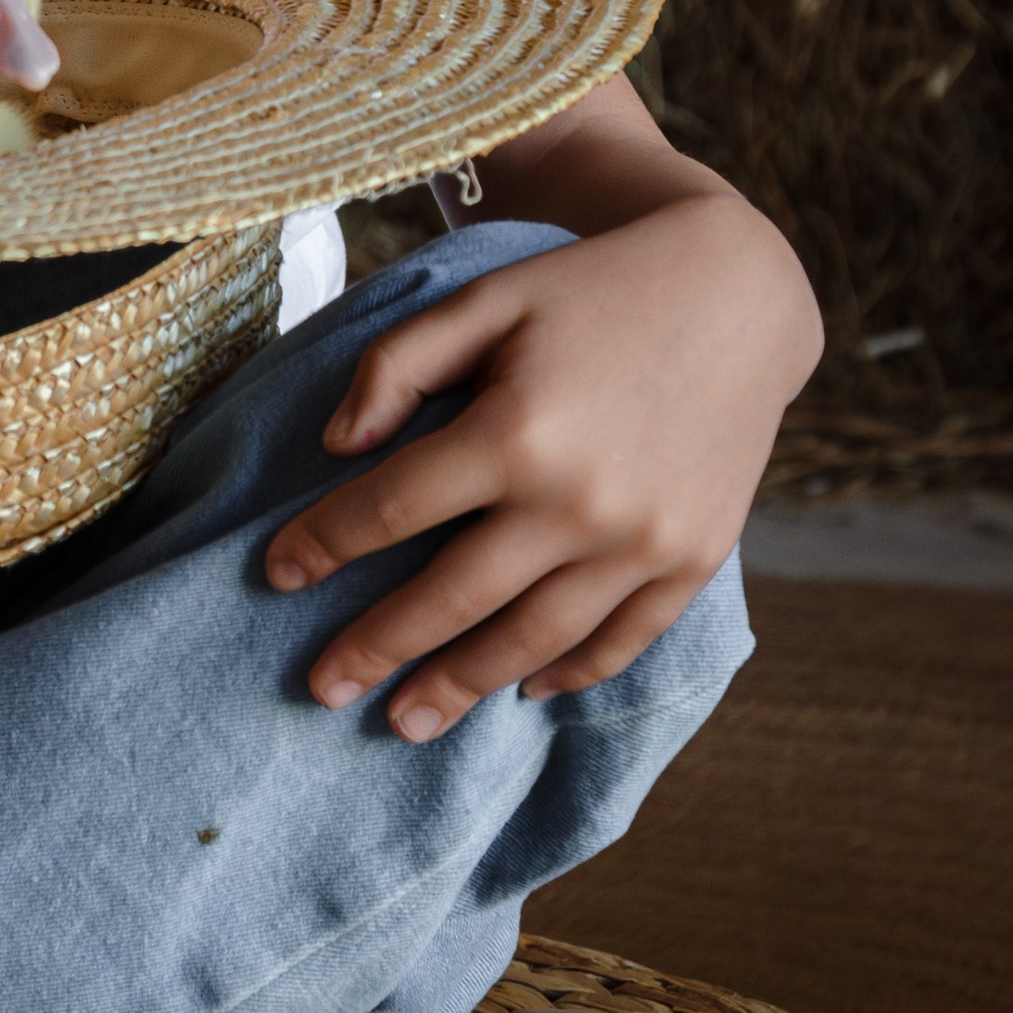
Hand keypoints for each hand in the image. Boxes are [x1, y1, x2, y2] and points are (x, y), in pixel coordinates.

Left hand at [265, 190, 819, 740]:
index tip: (274, 574)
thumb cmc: (590, 289)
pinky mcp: (694, 559)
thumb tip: (336, 446)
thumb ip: (398, 364)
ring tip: (404, 723)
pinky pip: (621, 640)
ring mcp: (644, 541)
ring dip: (463, 686)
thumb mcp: (484, 298)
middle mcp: (580, 501)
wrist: (737, 292)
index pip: (394, 507)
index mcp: (516, 430)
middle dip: (379, 649)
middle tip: (323, 689)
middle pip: (454, 597)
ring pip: (533, 638)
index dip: (325, 543)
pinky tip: (521, 692)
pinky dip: (568, 673)